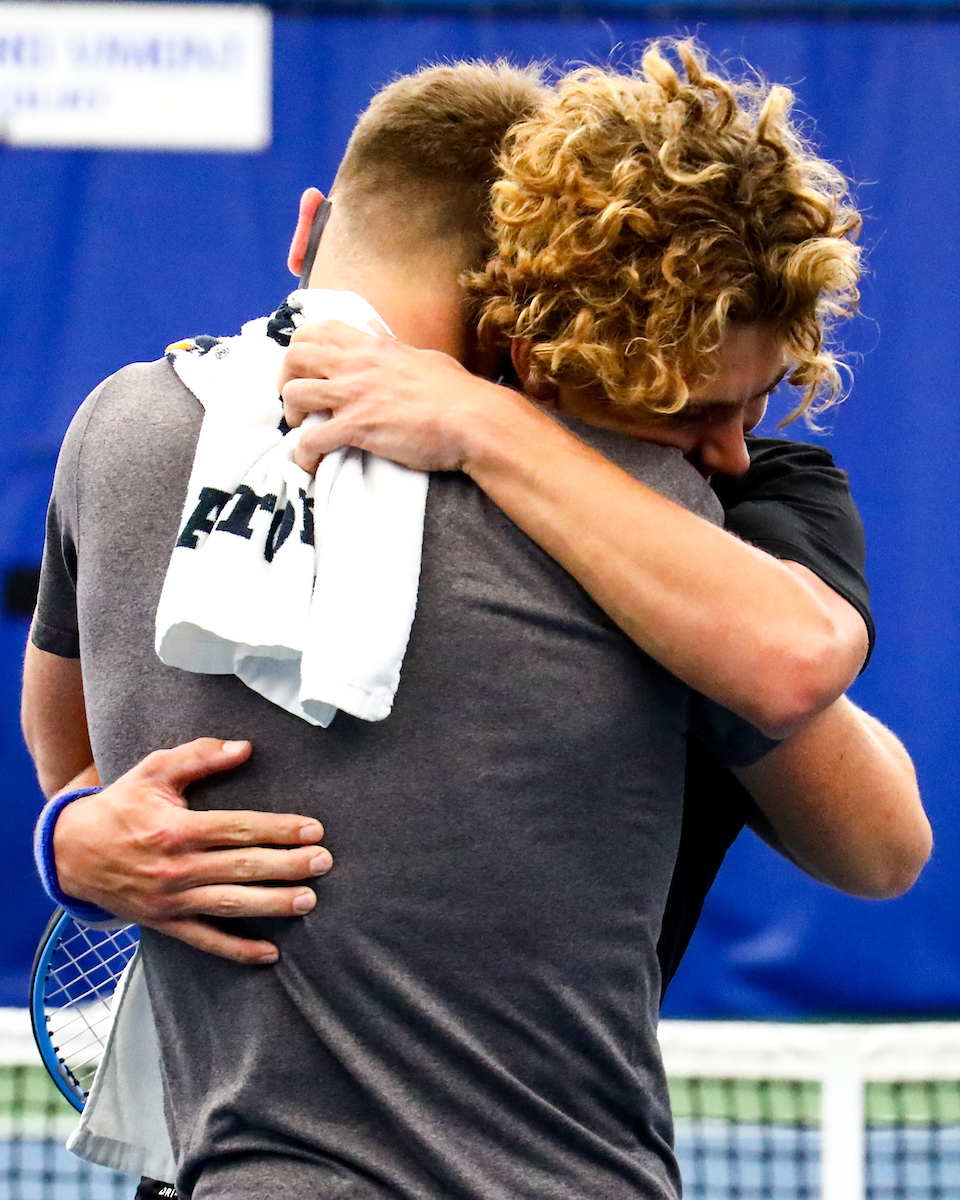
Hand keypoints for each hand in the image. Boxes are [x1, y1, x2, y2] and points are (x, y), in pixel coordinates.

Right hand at [53, 738, 331, 964]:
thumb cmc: (120, 806)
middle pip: (242, 867)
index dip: (278, 829)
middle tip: (324, 863)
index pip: (237, 829)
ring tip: (309, 900)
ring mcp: (170, 901)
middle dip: (287, 865)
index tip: (313, 829)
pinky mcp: (164, 924)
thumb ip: (199, 757)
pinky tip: (270, 954)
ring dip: (273, 904)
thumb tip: (244, 748)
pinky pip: (205, 942)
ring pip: (230, 905)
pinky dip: (237, 950)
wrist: (69, 853)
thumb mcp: (153, 770)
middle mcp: (175, 868)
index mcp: (175, 828)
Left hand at [278, 320, 522, 474]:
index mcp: (372, 346)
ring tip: (304, 430)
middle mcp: (357, 365)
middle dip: (285, 378)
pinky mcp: (357, 427)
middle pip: (295, 356)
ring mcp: (355, 395)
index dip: (300, 346)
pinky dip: (303, 456)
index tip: (304, 367)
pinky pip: (311, 440)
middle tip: (297, 400)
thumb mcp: (424, 358)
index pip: (318, 329)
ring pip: (294, 394)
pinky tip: (310, 465)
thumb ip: (395, 348)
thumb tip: (381, 335)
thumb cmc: (457, 393)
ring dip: (292, 415)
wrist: (473, 420)